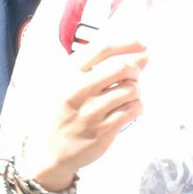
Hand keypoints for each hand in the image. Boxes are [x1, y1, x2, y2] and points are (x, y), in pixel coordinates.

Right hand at [17, 36, 147, 187]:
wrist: (51, 150)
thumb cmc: (64, 111)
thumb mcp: (69, 82)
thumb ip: (100, 66)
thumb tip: (141, 54)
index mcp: (68, 73)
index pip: (103, 47)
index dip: (128, 43)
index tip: (142, 45)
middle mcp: (78, 89)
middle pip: (122, 67)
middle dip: (136, 69)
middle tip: (135, 75)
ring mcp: (91, 111)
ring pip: (131, 89)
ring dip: (136, 90)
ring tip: (128, 95)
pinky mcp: (104, 130)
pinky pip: (133, 110)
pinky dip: (138, 106)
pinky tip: (129, 109)